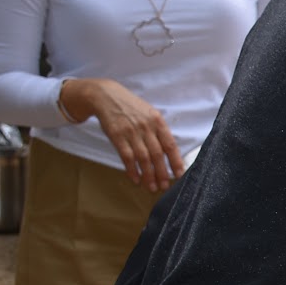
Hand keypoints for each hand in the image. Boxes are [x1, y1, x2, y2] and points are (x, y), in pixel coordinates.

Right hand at [61, 78, 184, 192]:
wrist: (106, 96)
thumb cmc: (131, 107)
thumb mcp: (150, 113)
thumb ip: (159, 131)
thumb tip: (170, 152)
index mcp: (157, 121)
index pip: (170, 145)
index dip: (175, 161)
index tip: (179, 174)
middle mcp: (146, 127)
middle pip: (157, 154)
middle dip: (162, 173)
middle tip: (164, 186)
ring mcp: (130, 132)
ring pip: (142, 158)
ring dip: (148, 175)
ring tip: (152, 187)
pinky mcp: (116, 136)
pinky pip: (126, 156)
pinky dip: (132, 170)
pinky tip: (136, 179)